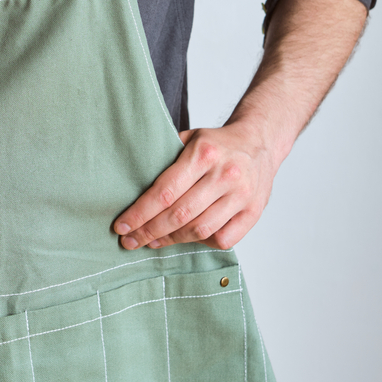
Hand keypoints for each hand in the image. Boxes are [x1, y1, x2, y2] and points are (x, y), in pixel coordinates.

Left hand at [113, 121, 277, 250]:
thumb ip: (164, 158)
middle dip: (150, 231)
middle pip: (180, 214)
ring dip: (171, 240)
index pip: (165, 191)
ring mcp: (242, 195)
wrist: (260, 143)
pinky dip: (202, 243)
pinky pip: (223, 239)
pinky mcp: (254, 212)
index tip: (122, 226)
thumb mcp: (189, 139)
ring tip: (151, 242)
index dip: (140, 213)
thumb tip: (130, 185)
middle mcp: (225, 175)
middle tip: (130, 241)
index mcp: (204, 154)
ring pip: (200, 229)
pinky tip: (186, 239)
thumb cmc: (217, 144)